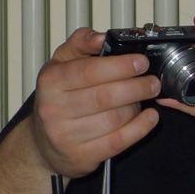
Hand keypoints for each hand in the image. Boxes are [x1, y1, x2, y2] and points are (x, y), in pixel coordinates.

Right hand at [27, 27, 160, 177]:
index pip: (88, 71)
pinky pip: (117, 142)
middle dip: (136, 87)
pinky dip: (139, 129)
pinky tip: (149, 118)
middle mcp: (54, 109)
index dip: (119, 66)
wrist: (43, 142)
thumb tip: (101, 37)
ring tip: (143, 98)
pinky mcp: (81, 156)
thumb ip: (81, 42)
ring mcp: (66, 135)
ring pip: (114, 119)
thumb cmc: (57, 97)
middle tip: (151, 81)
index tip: (140, 62)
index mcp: (51, 81)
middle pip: (104, 96)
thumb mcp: (61, 62)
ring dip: (136, 107)